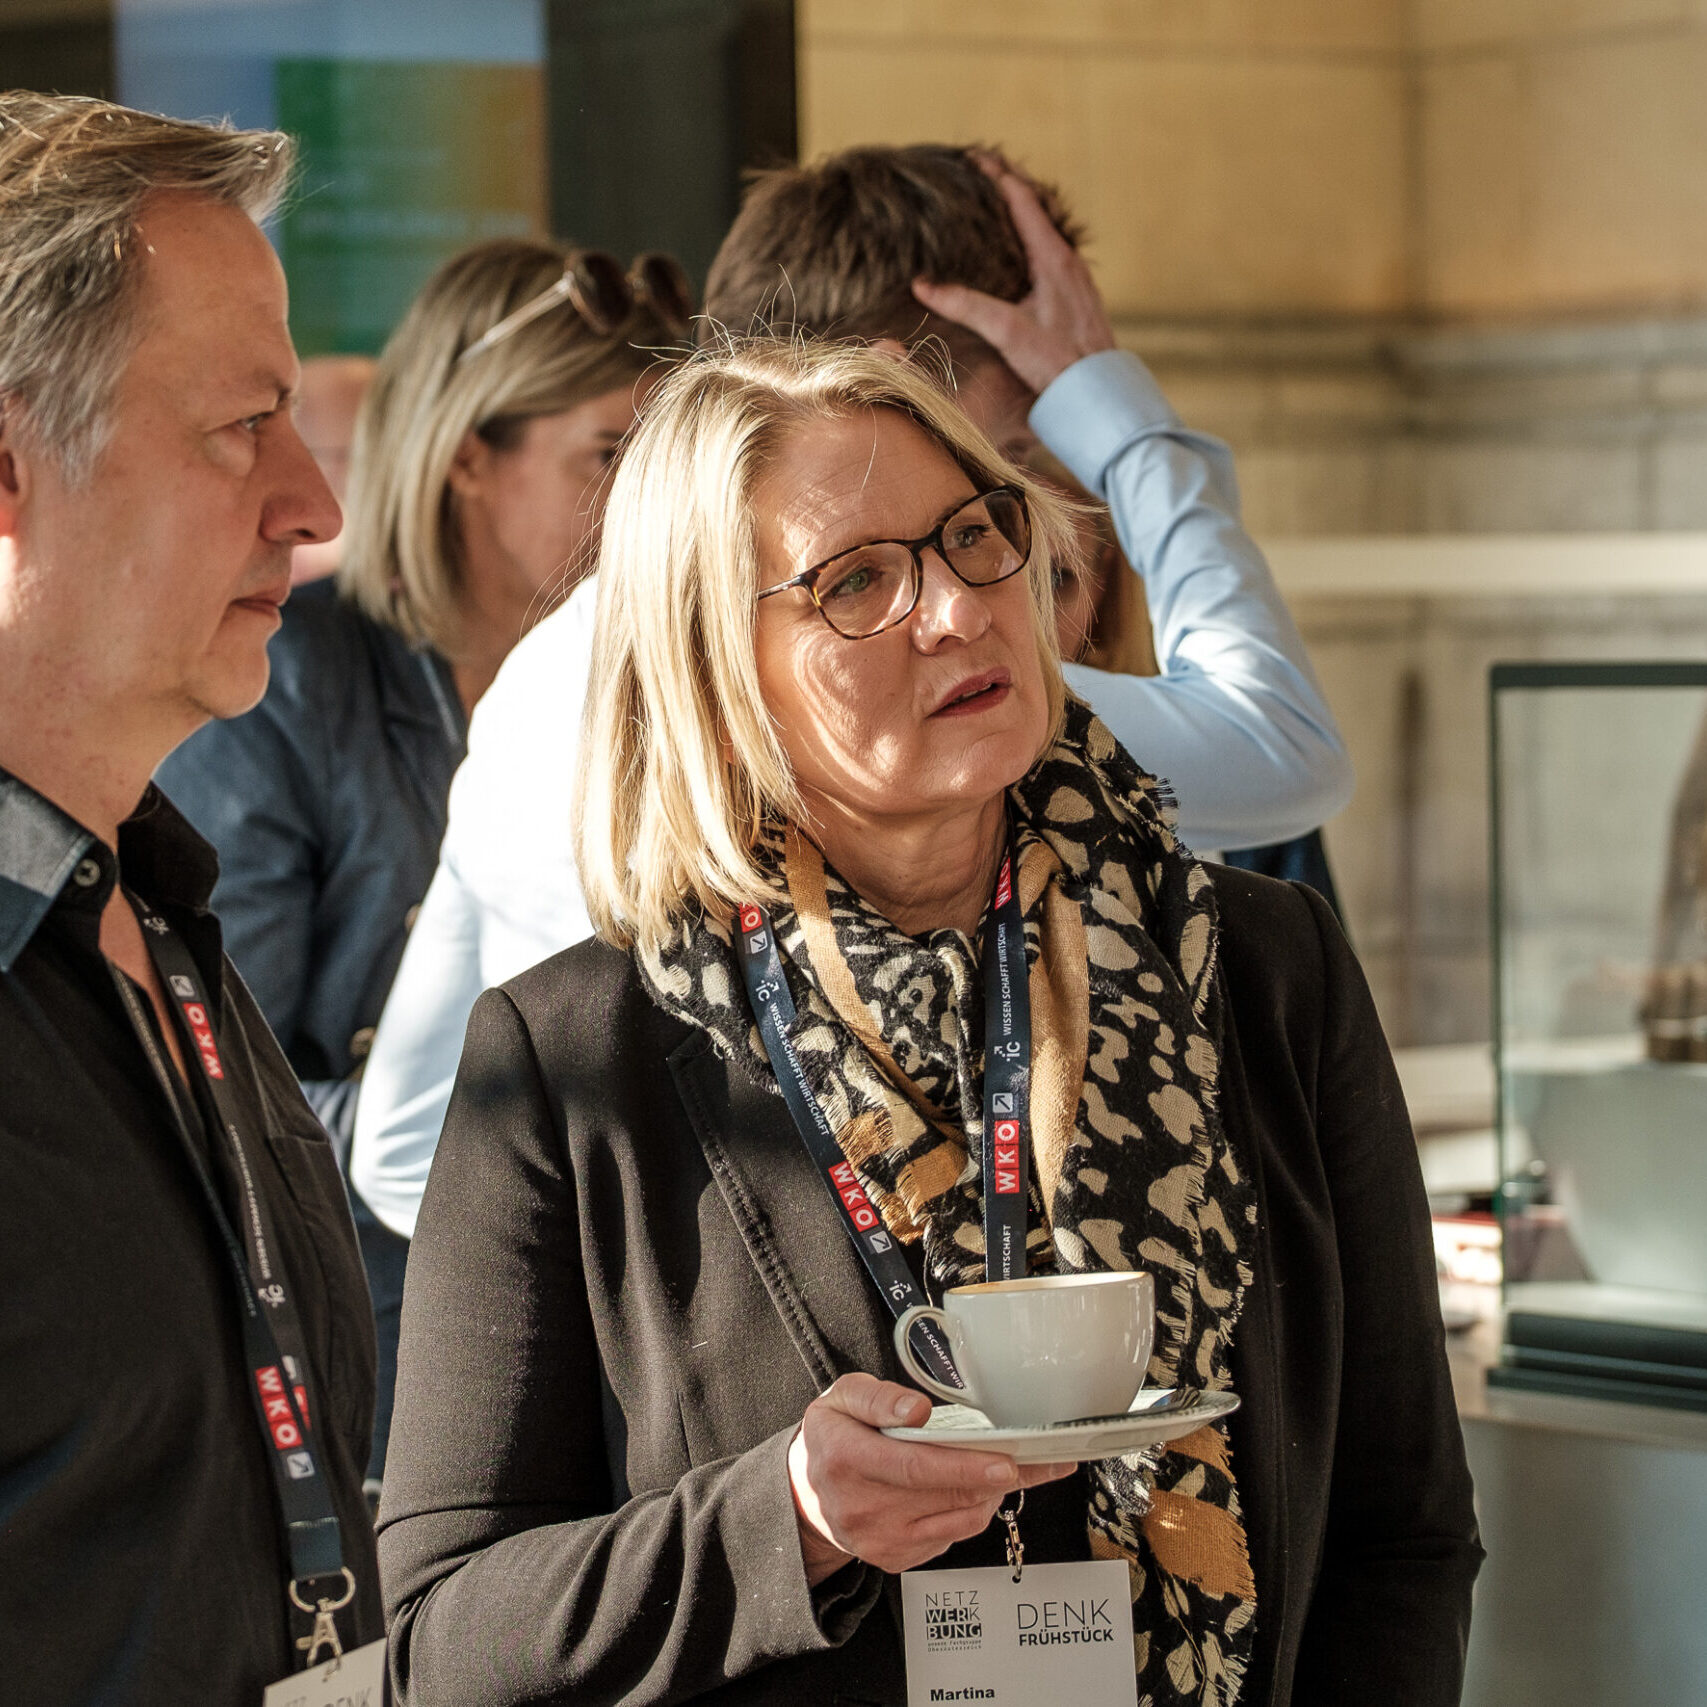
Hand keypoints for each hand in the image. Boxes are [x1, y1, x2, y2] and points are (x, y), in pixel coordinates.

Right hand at [787, 1372, 1073, 1584]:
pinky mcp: (895, 1560)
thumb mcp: (843, 1397)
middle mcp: (861, 1508)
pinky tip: (969, 1489)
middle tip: (1029, 1457)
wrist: (808, 1491)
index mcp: (845, 1459)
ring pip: (959, 1521)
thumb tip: (915, 1410)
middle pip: (946, 1496)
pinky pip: (951, 1538)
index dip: (965, 1466)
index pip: (915, 1467)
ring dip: (988, 1493)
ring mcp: (879, 1541)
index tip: (1007, 1462)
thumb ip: (878, 1398)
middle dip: (995, 1477)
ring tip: (996, 1466)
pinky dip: (970, 1511)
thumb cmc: (834, 1435)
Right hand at [910, 156, 1115, 396]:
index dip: (996, 175)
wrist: (1097, 394)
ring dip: (1019, 217)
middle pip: (1035, 210)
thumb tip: (923, 285)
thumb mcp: (1007, 331)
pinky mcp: (1077, 298)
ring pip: (1044, 233)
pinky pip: (1051, 255)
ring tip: (993, 212)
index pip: (1022, 199)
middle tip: (978, 177)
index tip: (973, 157)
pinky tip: (1017, 260)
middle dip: (1005, 190)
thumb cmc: (1057, 362)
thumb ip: (966, 306)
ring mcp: (1076, 279)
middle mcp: (1068, 261)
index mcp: (1053, 257)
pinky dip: (1030, 243)